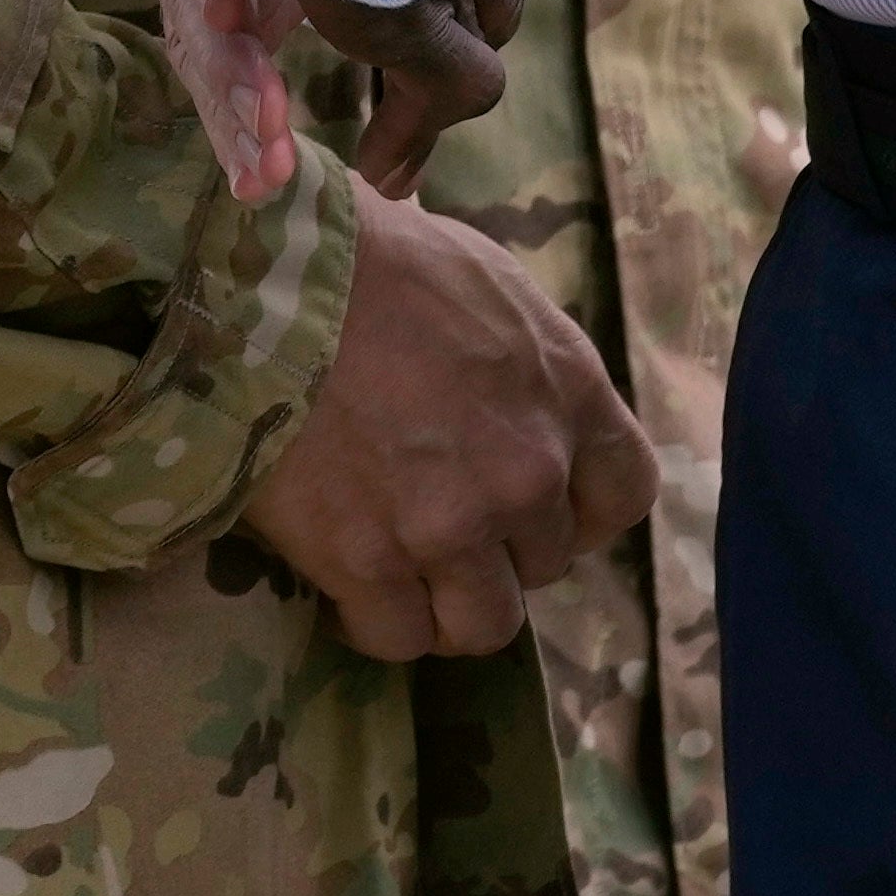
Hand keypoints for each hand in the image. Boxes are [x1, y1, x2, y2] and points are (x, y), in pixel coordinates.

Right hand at [232, 176, 652, 657]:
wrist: (271, 281)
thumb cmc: (376, 258)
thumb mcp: (488, 286)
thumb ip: (522, 365)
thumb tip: (507, 391)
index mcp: (569, 392)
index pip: (624, 494)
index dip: (580, 515)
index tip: (533, 510)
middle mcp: (528, 472)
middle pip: (543, 565)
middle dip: (496, 551)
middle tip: (436, 520)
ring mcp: (452, 525)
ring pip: (482, 625)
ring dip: (444, 605)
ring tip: (398, 573)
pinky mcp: (370, 562)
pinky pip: (397, 637)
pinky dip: (372, 622)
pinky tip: (344, 587)